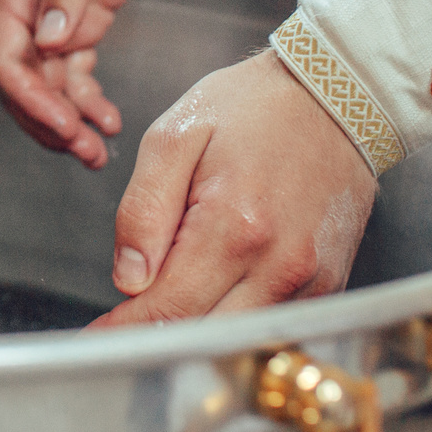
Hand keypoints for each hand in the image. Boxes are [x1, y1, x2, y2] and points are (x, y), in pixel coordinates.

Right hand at [0, 0, 161, 168]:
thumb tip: (51, 41)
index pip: (6, 58)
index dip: (29, 98)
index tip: (63, 123)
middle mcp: (28, 10)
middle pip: (23, 84)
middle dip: (49, 122)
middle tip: (85, 151)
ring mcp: (56, 18)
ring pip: (50, 87)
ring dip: (70, 122)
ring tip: (99, 151)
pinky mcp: (84, 19)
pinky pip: (77, 74)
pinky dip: (88, 101)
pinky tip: (108, 120)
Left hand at [90, 50, 375, 325]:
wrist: (334, 93)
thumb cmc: (252, 107)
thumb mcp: (174, 137)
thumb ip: (144, 210)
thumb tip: (128, 278)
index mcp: (234, 225)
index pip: (168, 308)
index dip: (125, 331)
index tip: (97, 338)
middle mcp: (278, 264)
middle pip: (202, 336)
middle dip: (157, 334)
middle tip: (123, 324)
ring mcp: (310, 280)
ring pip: (238, 338)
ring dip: (197, 330)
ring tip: (168, 300)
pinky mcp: (328, 283)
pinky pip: (272, 324)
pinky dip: (236, 319)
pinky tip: (215, 291)